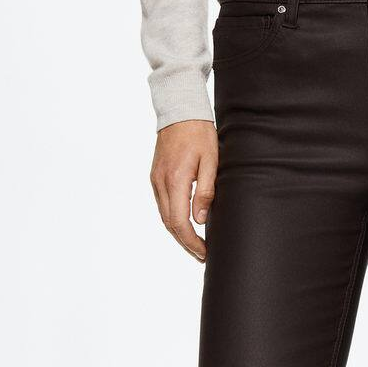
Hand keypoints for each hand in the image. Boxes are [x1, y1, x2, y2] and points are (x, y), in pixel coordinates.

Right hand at [150, 119, 218, 261]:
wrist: (180, 111)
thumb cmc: (199, 133)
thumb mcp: (211, 161)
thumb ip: (206, 191)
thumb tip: (200, 219)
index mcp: (175, 180)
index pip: (179, 222)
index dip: (191, 242)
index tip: (204, 252)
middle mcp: (161, 183)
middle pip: (169, 224)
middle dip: (185, 243)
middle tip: (201, 255)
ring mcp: (155, 180)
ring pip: (164, 216)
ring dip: (178, 233)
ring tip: (194, 245)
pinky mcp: (155, 177)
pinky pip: (162, 205)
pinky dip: (172, 219)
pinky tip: (184, 225)